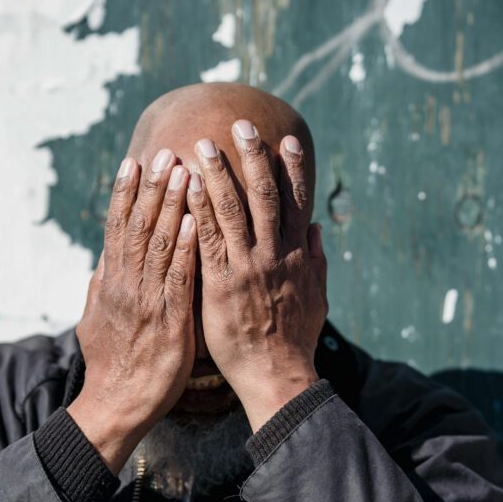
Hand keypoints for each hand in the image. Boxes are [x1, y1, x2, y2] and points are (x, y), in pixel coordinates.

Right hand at [67, 150, 196, 472]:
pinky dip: (183, 249)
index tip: (135, 161)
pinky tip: (192, 223)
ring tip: (183, 172)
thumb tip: (103, 259)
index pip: (117, 228)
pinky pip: (177, 279)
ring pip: (157, 245)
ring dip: (171, 206)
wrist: (116, 405)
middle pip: (137, 226)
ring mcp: (146, 302)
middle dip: (152, 188)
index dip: (125, 193)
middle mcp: (125, 285)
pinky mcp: (168, 322)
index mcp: (111, 283)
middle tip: (166, 152)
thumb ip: (101, 287)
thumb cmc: (112, 364)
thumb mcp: (96, 321)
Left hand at [186, 122, 327, 432]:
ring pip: (233, 211)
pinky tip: (185, 188)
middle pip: (264, 195)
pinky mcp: (220, 285)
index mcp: (296, 256)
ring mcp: (246, 268)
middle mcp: (273, 255)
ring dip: (219, 175)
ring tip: (204, 145)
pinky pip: (207, 241)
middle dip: (254, 157)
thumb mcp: (316, 299)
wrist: (277, 376)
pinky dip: (197, 211)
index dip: (292, 168)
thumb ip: (315, 263)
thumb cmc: (295, 341)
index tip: (287, 139)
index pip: (296, 202)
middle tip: (241, 125)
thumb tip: (315, 232)